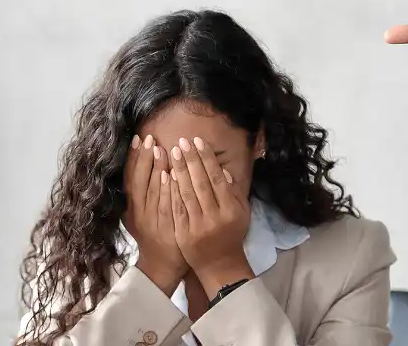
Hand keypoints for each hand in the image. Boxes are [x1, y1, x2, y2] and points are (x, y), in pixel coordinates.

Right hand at [124, 134, 187, 295]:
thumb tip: (141, 169)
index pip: (131, 179)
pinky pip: (166, 206)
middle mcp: (140, 214)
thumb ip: (141, 197)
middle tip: (149, 138)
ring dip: (155, 170)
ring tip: (160, 150)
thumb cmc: (155, 238)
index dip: (133, 159)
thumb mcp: (141, 218)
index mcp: (133, 209)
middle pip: (139, 182)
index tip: (137, 139)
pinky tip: (170, 175)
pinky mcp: (167, 228)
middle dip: (143, 159)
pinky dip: (167, 190)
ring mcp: (153, 221)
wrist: (162, 267)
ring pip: (152, 192)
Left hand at [169, 137, 253, 298]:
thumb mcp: (241, 214)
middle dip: (190, 160)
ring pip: (186, 193)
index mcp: (231, 210)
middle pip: (200, 183)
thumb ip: (234, 192)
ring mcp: (198, 226)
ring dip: (178, 171)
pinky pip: (176, 208)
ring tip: (171, 152)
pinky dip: (171, 191)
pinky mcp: (183, 233)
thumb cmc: (232, 235)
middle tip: (181, 141)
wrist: (219, 265)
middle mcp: (215, 217)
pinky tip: (166, 175)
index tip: (198, 142)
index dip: (207, 159)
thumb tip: (223, 170)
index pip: (217, 179)